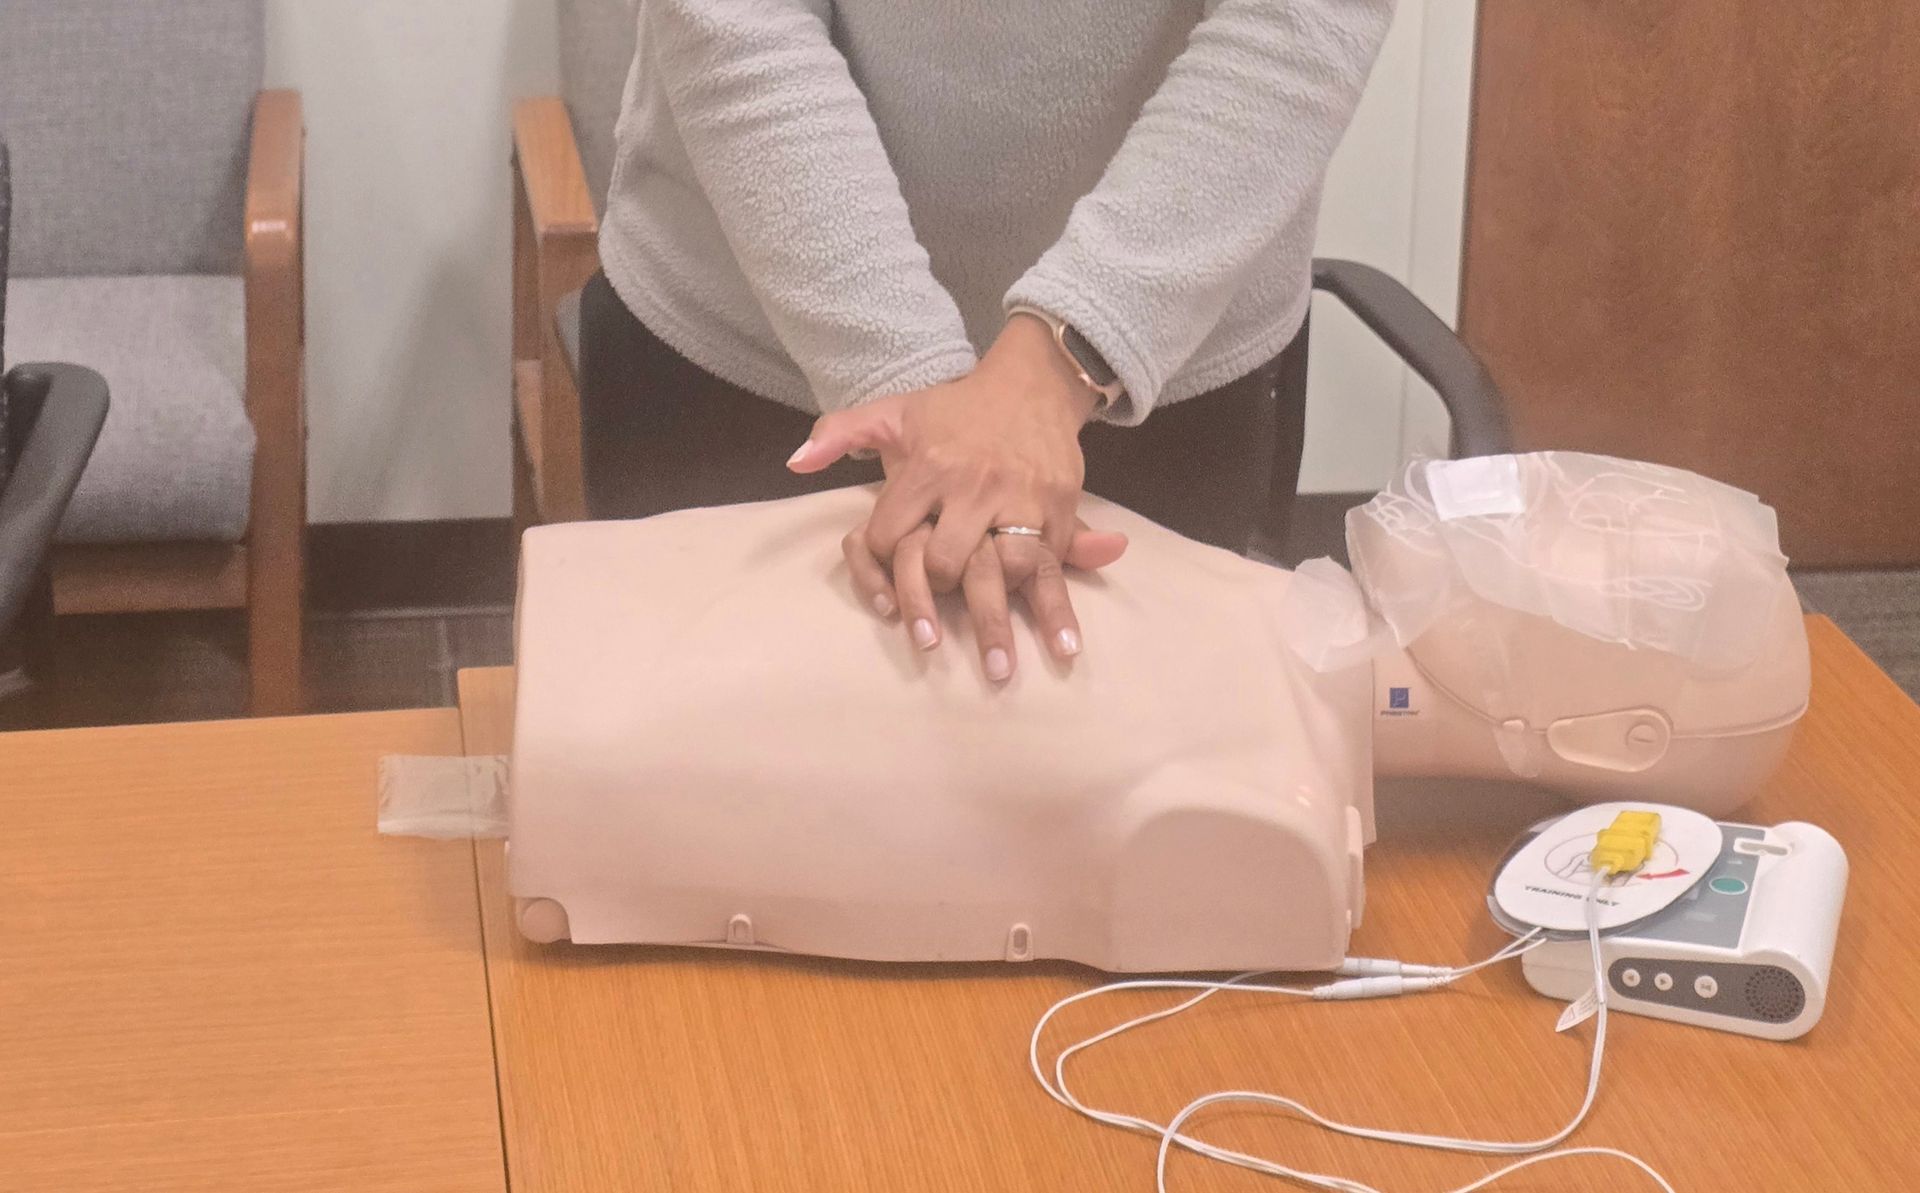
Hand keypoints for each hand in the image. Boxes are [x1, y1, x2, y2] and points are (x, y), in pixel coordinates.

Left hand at [788, 313, 1110, 680]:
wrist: (1032, 384)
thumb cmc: (955, 409)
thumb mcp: (894, 411)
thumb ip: (840, 433)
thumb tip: (795, 462)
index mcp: (927, 466)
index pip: (891, 535)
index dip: (882, 567)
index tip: (887, 591)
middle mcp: (972, 485)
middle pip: (945, 562)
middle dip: (934, 599)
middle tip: (930, 638)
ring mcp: (1018, 499)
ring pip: (1002, 569)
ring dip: (998, 622)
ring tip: (996, 670)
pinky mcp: (1057, 509)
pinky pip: (1054, 564)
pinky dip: (1059, 608)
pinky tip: (1063, 647)